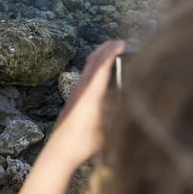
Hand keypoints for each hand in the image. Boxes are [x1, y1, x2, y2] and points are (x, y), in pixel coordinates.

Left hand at [48, 40, 124, 167]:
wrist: (60, 150)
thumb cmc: (84, 143)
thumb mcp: (107, 129)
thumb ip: (118, 114)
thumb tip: (132, 101)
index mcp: (90, 93)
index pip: (102, 66)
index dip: (112, 52)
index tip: (122, 43)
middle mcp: (82, 88)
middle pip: (93, 60)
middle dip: (106, 48)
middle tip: (119, 42)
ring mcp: (76, 92)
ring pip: (88, 66)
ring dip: (100, 55)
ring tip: (112, 52)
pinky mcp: (74, 97)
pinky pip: (86, 74)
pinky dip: (96, 66)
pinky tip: (102, 72)